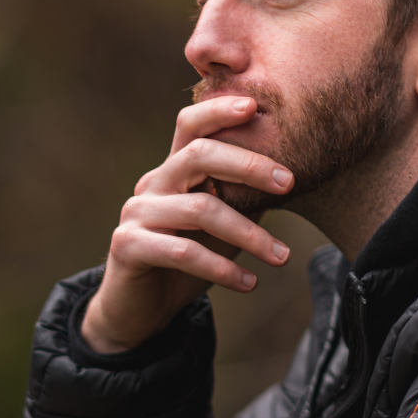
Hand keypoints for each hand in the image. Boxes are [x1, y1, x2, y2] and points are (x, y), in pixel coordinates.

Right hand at [79, 95, 292, 353]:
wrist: (138, 310)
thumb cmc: (184, 263)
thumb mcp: (218, 227)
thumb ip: (240, 199)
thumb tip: (290, 177)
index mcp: (172, 171)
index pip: (190, 125)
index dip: (219, 110)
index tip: (255, 106)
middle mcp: (152, 184)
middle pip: (198, 155)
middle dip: (248, 165)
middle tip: (289, 183)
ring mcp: (136, 213)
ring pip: (200, 209)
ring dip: (249, 234)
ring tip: (282, 256)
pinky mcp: (128, 246)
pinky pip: (183, 251)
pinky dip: (222, 268)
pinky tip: (248, 283)